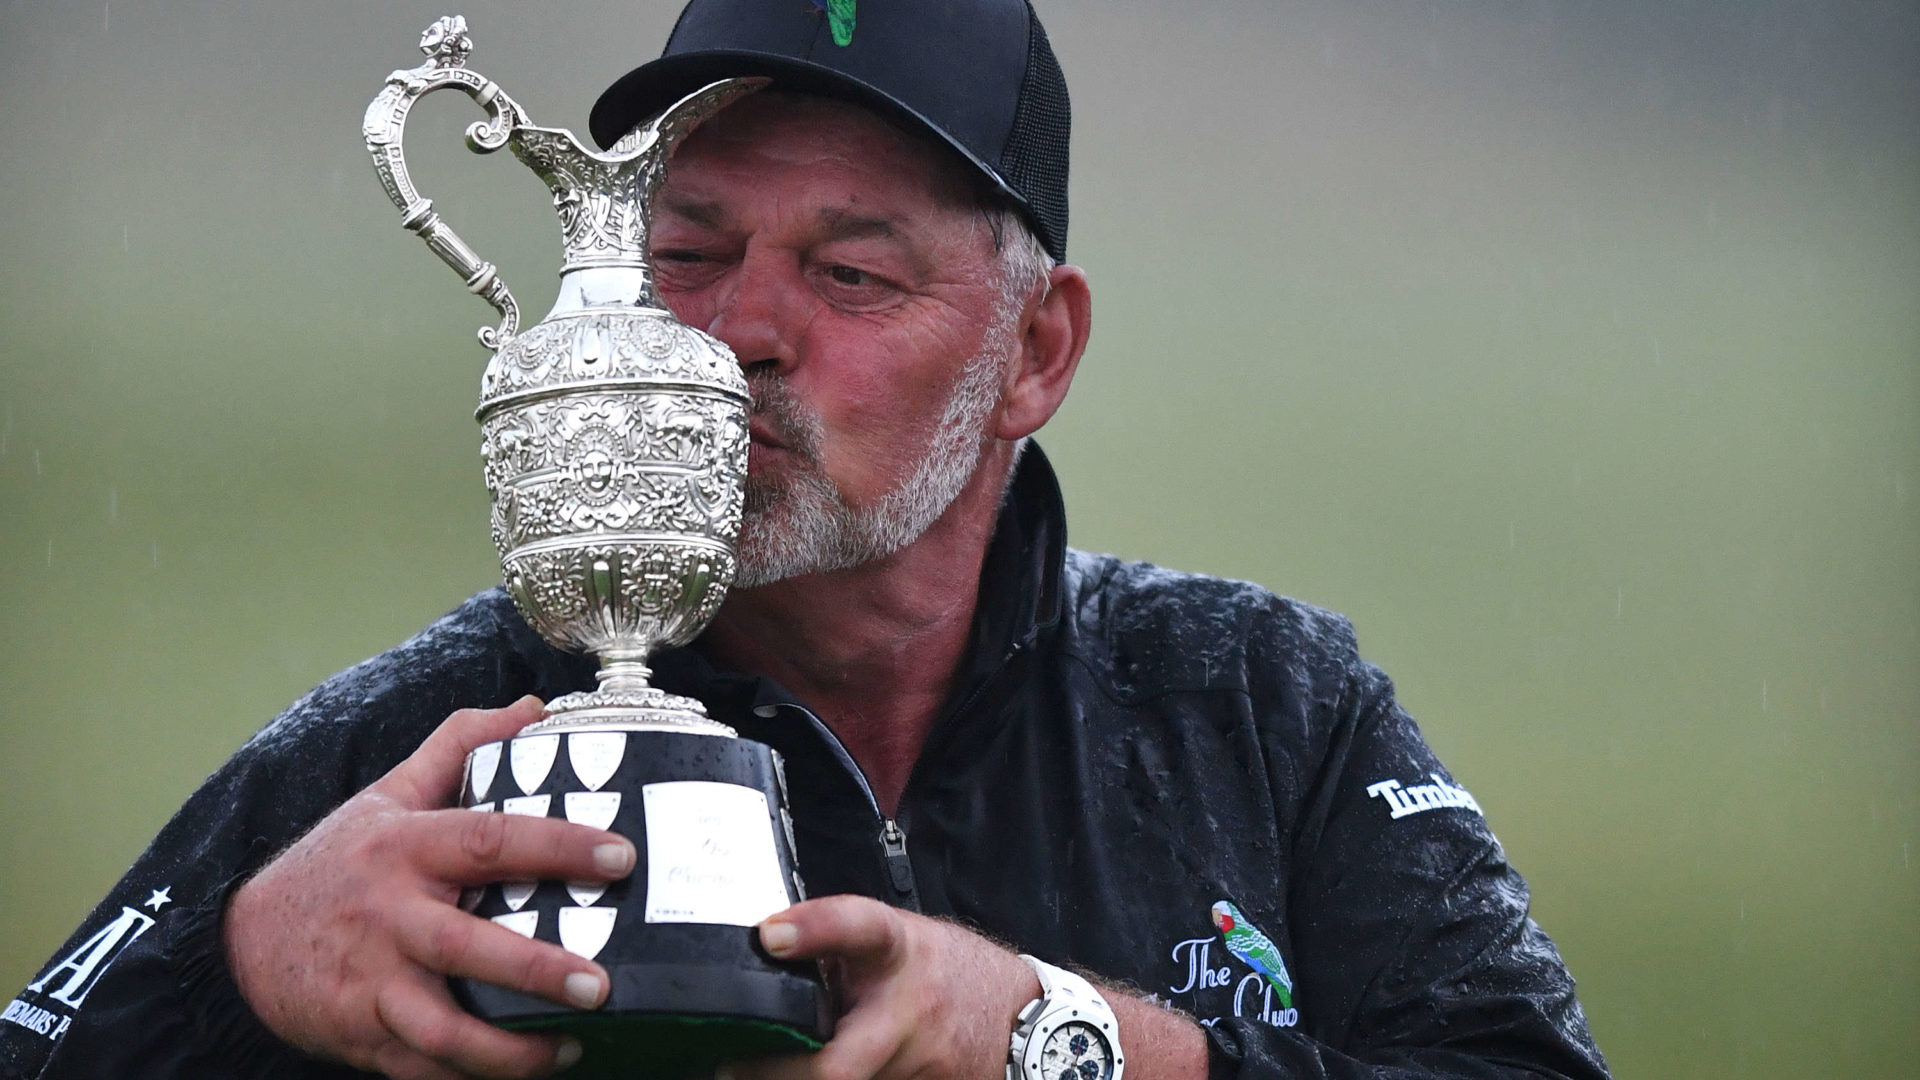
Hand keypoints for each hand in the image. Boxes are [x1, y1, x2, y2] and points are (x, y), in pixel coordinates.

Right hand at [223, 696, 635, 1079]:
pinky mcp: (362, 1035)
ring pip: (443, 1027)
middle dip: (535, 969)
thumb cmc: (337, 863)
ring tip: (572, 1046)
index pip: (490, 840)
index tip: (619, 857)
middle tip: (599, 984)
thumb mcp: (390, 794)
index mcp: (404, 849)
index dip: (558, 846)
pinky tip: (525, 1073)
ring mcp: (371, 983)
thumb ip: (459, 746)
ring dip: (509, 1049)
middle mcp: (387, 917)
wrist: (243, 942)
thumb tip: (532, 708)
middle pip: (465, 946)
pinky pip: (422, 1069)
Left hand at [723, 896, 1038, 1079]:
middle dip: (777, 1076)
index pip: (859, 928)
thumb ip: (838, 945)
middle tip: (732, 1068)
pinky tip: (820, 1071)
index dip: (814, 929)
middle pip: (835, 1067)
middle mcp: (911, 1009)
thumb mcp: (895, 939)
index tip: (768, 935)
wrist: (1021, 1016)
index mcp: (898, 949)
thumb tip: (766, 948)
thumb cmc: (946, 973)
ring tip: (774, 1066)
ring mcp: (922, 1063)